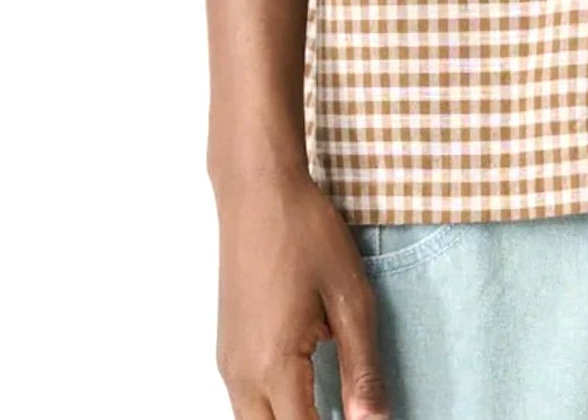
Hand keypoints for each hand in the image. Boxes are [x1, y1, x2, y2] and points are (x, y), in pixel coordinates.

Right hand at [212, 165, 388, 419]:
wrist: (258, 191)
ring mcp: (228, 361)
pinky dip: (273, 408)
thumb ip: (361, 369)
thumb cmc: (307, 234)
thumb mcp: (350, 298)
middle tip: (348, 412)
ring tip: (328, 405)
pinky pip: (245, 401)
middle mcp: (241, 373)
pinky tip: (304, 389)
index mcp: (273, 366)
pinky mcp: (226, 347)